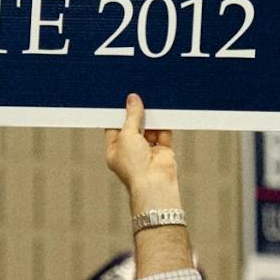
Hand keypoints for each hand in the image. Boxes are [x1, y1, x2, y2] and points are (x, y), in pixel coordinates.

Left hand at [105, 93, 179, 207]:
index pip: (114, 128)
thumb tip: (132, 99)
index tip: (122, 99)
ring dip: (151, 118)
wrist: (154, 183)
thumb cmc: (133, 165)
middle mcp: (130, 151)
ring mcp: (147, 152)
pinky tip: (163, 111)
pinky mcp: (163, 151)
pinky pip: (163, 134)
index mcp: (114, 150)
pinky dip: (164, 124)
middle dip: (136, 114)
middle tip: (138, 96)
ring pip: (149, 129)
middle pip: (133, 127)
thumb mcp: (127, 135)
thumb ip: (132, 116)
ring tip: (151, 101)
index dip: (118, 114)